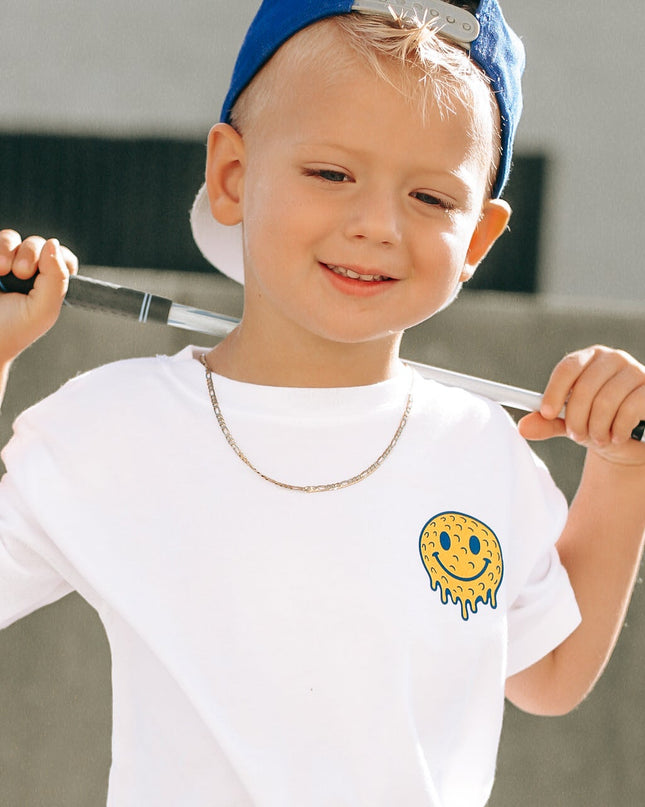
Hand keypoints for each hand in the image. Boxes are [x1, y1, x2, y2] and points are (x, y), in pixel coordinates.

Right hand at [0, 229, 77, 362]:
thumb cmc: (11, 330)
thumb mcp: (43, 310)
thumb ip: (56, 279)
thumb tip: (52, 243)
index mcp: (48, 286)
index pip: (63, 259)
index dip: (60, 258)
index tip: (49, 273)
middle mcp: (28, 273)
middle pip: (38, 244)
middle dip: (31, 254)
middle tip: (21, 275)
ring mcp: (5, 264)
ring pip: (12, 238)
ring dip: (8, 250)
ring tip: (2, 271)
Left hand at [518, 345, 644, 465]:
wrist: (630, 438)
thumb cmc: (598, 422)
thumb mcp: (569, 423)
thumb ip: (547, 423)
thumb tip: (523, 427)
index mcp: (590, 358)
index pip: (568, 367)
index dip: (555, 390)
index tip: (545, 412)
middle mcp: (613, 359)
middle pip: (585, 386)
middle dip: (576, 418)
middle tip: (576, 434)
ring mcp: (636, 372)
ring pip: (606, 401)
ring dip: (597, 427)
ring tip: (598, 438)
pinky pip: (630, 409)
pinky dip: (618, 428)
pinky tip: (617, 436)